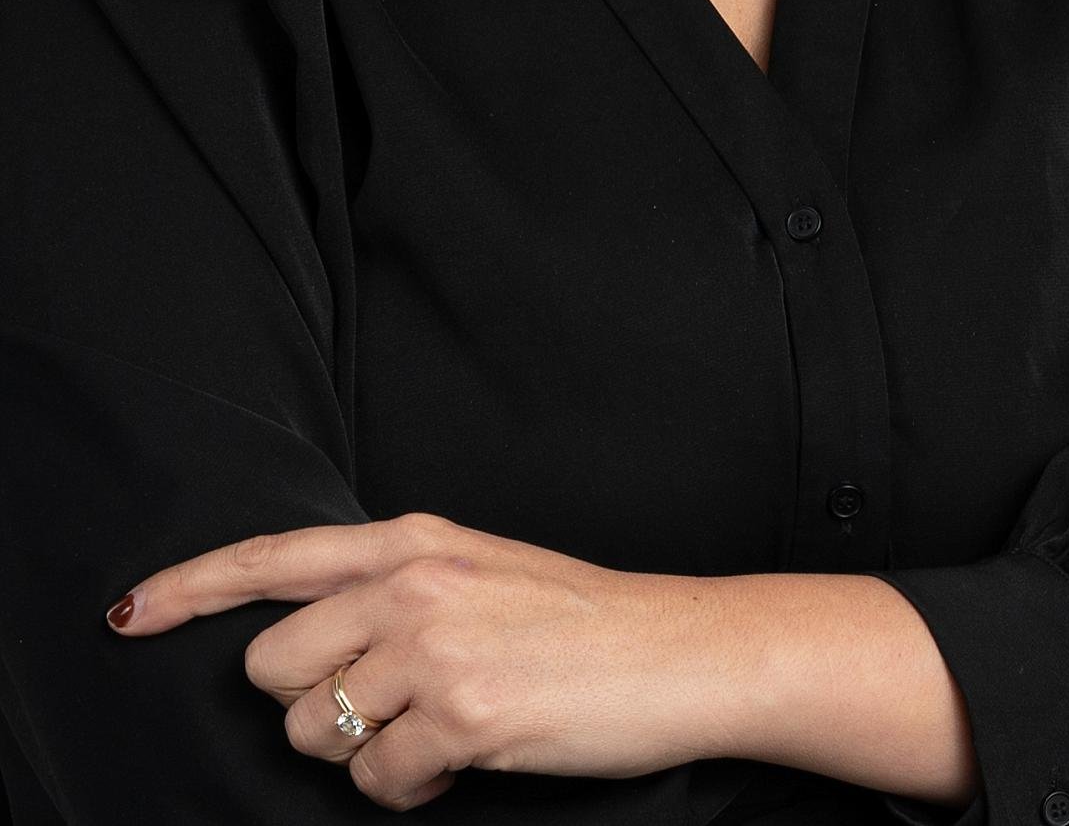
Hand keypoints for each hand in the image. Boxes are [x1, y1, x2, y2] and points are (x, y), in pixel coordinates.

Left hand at [103, 511, 730, 810]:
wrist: (677, 651)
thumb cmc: (580, 620)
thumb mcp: (478, 569)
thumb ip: (394, 588)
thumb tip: (312, 648)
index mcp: (413, 541)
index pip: (273, 557)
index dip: (190, 588)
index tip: (132, 613)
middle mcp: (411, 584)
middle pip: (273, 667)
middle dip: (311, 706)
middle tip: (387, 708)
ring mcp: (433, 649)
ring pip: (316, 733)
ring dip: (364, 753)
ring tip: (438, 731)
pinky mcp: (460, 715)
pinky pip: (377, 783)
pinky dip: (411, 788)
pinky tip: (464, 760)